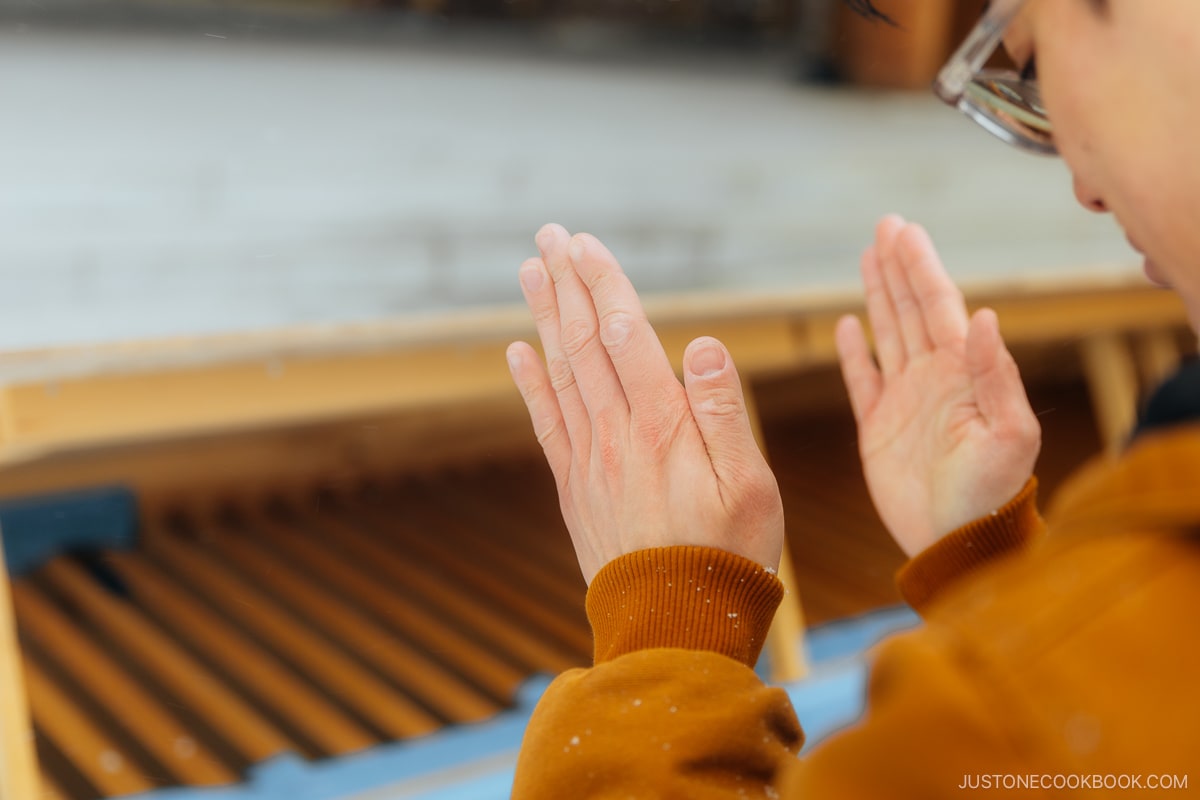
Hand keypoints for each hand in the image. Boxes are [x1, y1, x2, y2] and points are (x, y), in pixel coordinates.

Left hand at [507, 224, 784, 584]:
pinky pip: (546, 423)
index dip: (605, 285)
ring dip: (544, 319)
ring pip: (560, 374)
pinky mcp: (575, 488)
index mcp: (662, 426)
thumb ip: (724, 412)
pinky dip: (530, 383)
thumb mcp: (749, 484)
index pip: (625, 336)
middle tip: (549, 236)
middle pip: (583, 343)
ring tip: (532, 273)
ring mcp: (588, 461)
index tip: (586, 243)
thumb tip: (703, 346)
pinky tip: (518, 352)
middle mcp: (616, 434)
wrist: (673, 628)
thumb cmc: (727, 555)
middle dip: (567, 284)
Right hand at [835, 216, 1040, 556]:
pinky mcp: (877, 428)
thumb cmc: (991, 494)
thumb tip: (983, 315)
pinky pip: (861, 380)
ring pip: (887, 334)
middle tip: (885, 227)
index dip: (919, 267)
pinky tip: (848, 325)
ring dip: (878, 295)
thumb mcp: (1008, 435)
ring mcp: (903, 401)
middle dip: (898, 266)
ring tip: (869, 257)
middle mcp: (932, 378)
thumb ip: (996, 375)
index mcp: (961, 372)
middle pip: (911, 309)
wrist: (957, 542)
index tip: (903, 231)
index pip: (938, 306)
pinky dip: (853, 352)